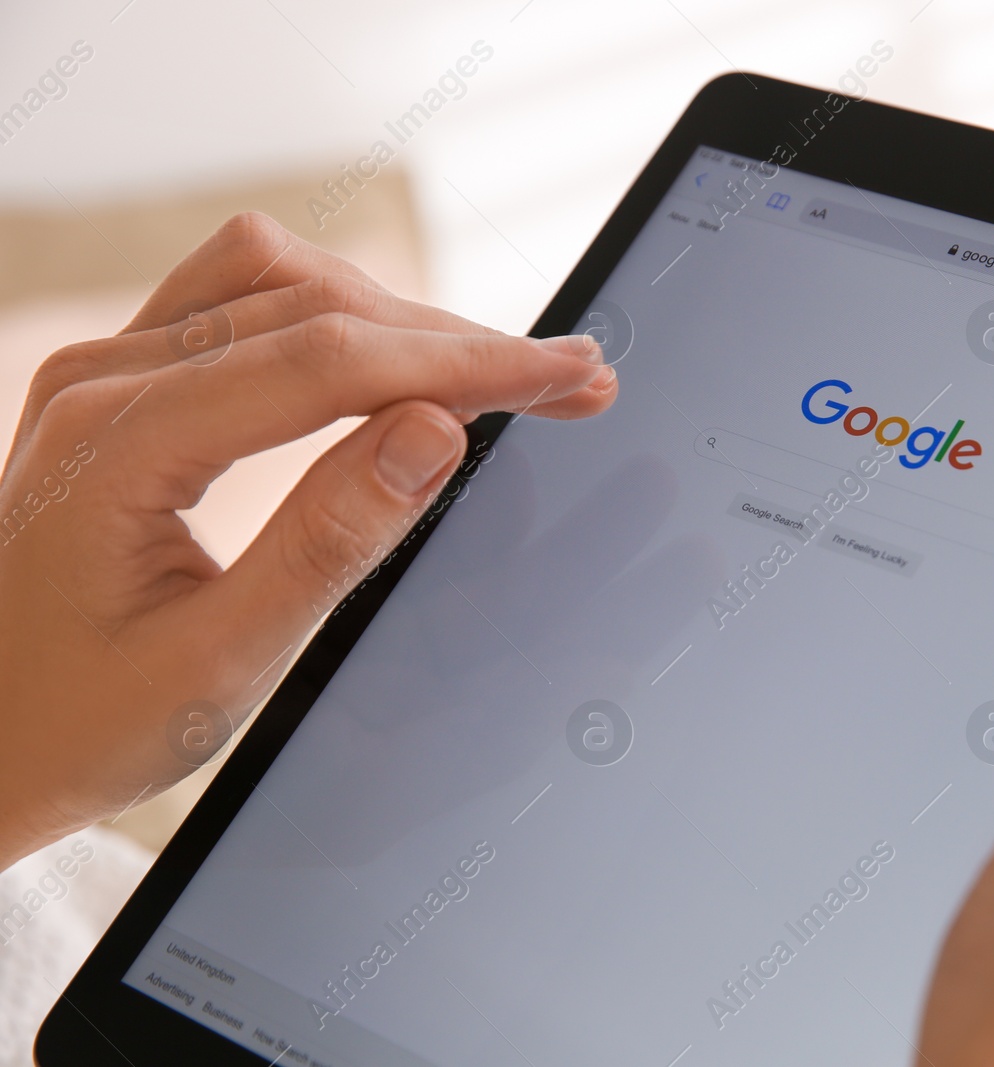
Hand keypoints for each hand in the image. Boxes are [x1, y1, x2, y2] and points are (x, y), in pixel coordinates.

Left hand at [0, 213, 615, 868]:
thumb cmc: (70, 724)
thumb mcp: (215, 665)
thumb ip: (327, 542)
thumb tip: (436, 433)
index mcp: (120, 441)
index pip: (330, 363)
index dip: (466, 364)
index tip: (565, 374)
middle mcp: (108, 378)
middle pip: (318, 308)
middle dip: (458, 340)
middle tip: (571, 379)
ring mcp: (110, 369)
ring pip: (285, 284)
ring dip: (401, 318)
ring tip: (498, 375)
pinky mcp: (127, 383)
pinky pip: (245, 303)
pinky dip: (338, 319)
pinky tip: (395, 362)